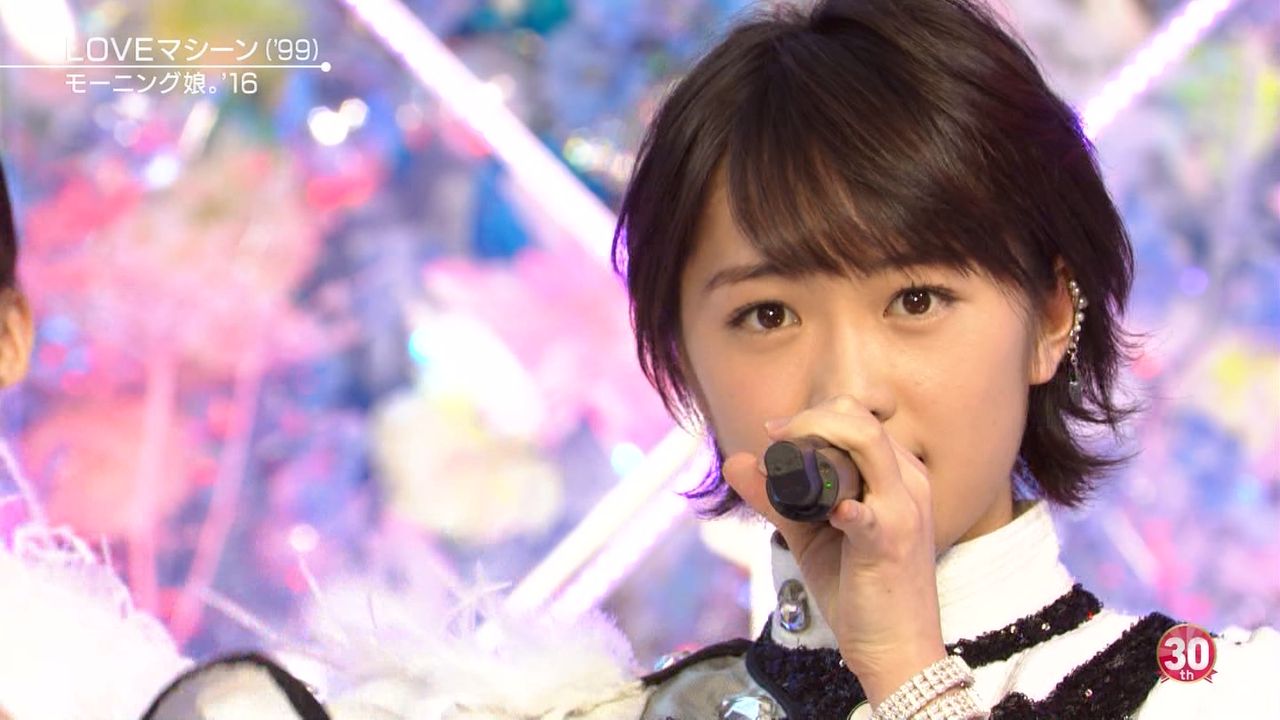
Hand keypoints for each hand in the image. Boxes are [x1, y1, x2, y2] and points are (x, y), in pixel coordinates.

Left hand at [721, 395, 946, 705]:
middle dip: (810, 418)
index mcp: (899, 476)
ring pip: (868, 442)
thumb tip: (736, 461)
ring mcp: (905, 511)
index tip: (776, 431)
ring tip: (784, 457)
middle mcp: (909, 483)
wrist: (897, 652)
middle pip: (861, 419)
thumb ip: (776, 498)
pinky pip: (871, 513)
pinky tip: (834, 513)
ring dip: (818, 438)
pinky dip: (848, 506)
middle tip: (774, 435)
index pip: (859, 418)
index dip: (814, 415)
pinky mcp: (891, 544)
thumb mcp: (811, 535)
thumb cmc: (859, 591)